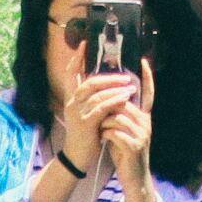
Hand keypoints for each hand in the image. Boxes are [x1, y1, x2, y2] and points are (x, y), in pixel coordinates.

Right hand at [50, 59, 126, 187]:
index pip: (70, 74)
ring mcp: (77, 112)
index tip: (83, 44)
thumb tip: (108, 86)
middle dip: (109, 77)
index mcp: (71, 99)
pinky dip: (114, 100)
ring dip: (115, 88)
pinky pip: (102, 106)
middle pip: (89, 81)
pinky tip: (125, 98)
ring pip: (97, 93)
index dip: (76, 59)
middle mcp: (72, 103)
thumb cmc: (85, 136)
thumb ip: (93, 100)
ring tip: (130, 86)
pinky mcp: (85, 122)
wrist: (77, 157)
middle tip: (126, 75)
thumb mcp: (87, 115)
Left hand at [101, 87, 154, 191]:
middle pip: (124, 103)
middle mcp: (146, 123)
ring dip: (104, 122)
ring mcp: (142, 134)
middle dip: (107, 107)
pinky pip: (114, 132)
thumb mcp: (123, 131)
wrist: (134, 178)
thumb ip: (119, 115)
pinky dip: (105, 134)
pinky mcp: (134, 146)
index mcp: (144, 117)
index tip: (144, 61)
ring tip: (101, 130)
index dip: (147, 78)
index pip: (148, 93)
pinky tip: (104, 140)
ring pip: (117, 116)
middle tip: (98, 116)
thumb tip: (108, 98)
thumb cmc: (125, 153)